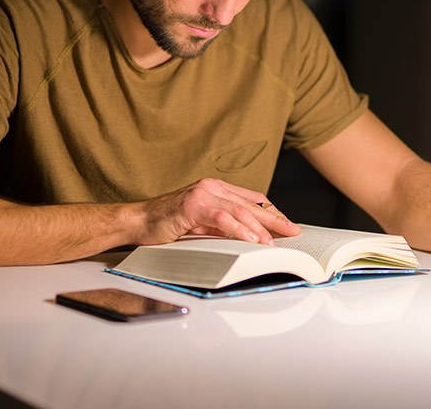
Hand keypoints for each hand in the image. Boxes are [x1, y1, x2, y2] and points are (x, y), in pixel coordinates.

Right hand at [134, 178, 300, 245]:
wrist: (138, 221)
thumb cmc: (167, 223)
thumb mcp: (201, 223)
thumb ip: (222, 224)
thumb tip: (248, 236)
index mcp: (215, 188)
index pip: (251, 199)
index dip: (272, 212)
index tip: (288, 225)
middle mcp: (211, 187)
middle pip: (251, 204)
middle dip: (275, 220)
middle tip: (292, 232)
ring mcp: (202, 194)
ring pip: (239, 210)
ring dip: (259, 229)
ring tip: (272, 244)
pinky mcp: (192, 206)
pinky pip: (221, 219)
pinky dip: (239, 230)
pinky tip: (250, 240)